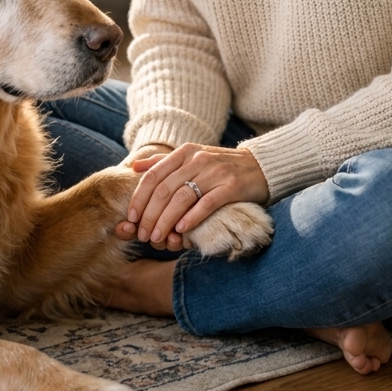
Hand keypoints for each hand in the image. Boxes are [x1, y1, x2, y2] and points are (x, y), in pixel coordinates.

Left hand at [117, 143, 268, 250]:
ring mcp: (215, 172)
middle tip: (144, 235)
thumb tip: (134, 168)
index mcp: (185, 152)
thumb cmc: (221, 166)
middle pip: (165, 189)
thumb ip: (163, 163)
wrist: (260, 166)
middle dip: (150, 215)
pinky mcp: (231, 186)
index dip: (140, 198)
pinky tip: (181, 231)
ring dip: (166, 221)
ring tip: (158, 238)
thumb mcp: (192, 157)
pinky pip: (206, 204)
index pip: (154, 175)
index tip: (132, 218)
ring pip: (182, 198)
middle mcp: (197, 159)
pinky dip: (191, 218)